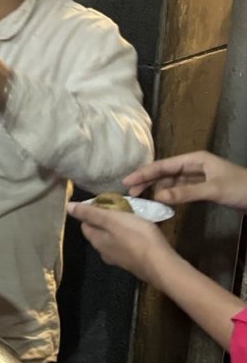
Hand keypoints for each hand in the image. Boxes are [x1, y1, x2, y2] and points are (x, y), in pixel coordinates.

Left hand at [66, 201, 171, 281]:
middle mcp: (103, 252)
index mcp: (96, 241)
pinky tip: (138, 233)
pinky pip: (125, 246)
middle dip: (105, 219)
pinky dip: (128, 237)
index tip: (104, 202)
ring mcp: (118, 259)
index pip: (85, 224)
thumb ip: (90, 213)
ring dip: (117, 228)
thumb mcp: (111, 220)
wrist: (160, 263)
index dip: (91, 211)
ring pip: (112, 239)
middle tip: (119, 207)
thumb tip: (67, 207)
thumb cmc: (136, 237)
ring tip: (129, 217)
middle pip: (98, 232)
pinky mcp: (132, 262)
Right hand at [123, 150, 246, 209]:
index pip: (164, 165)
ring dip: (157, 189)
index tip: (127, 182)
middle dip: (147, 181)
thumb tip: (158, 197)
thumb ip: (185, 193)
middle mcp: (194, 165)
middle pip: (165, 172)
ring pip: (172, 182)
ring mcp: (199, 177)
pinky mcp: (203, 188)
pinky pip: (181, 190)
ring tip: (142, 200)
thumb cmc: (240, 188)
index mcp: (195, 159)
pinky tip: (161, 203)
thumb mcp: (212, 189)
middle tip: (130, 194)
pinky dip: (170, 196)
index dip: (144, 173)